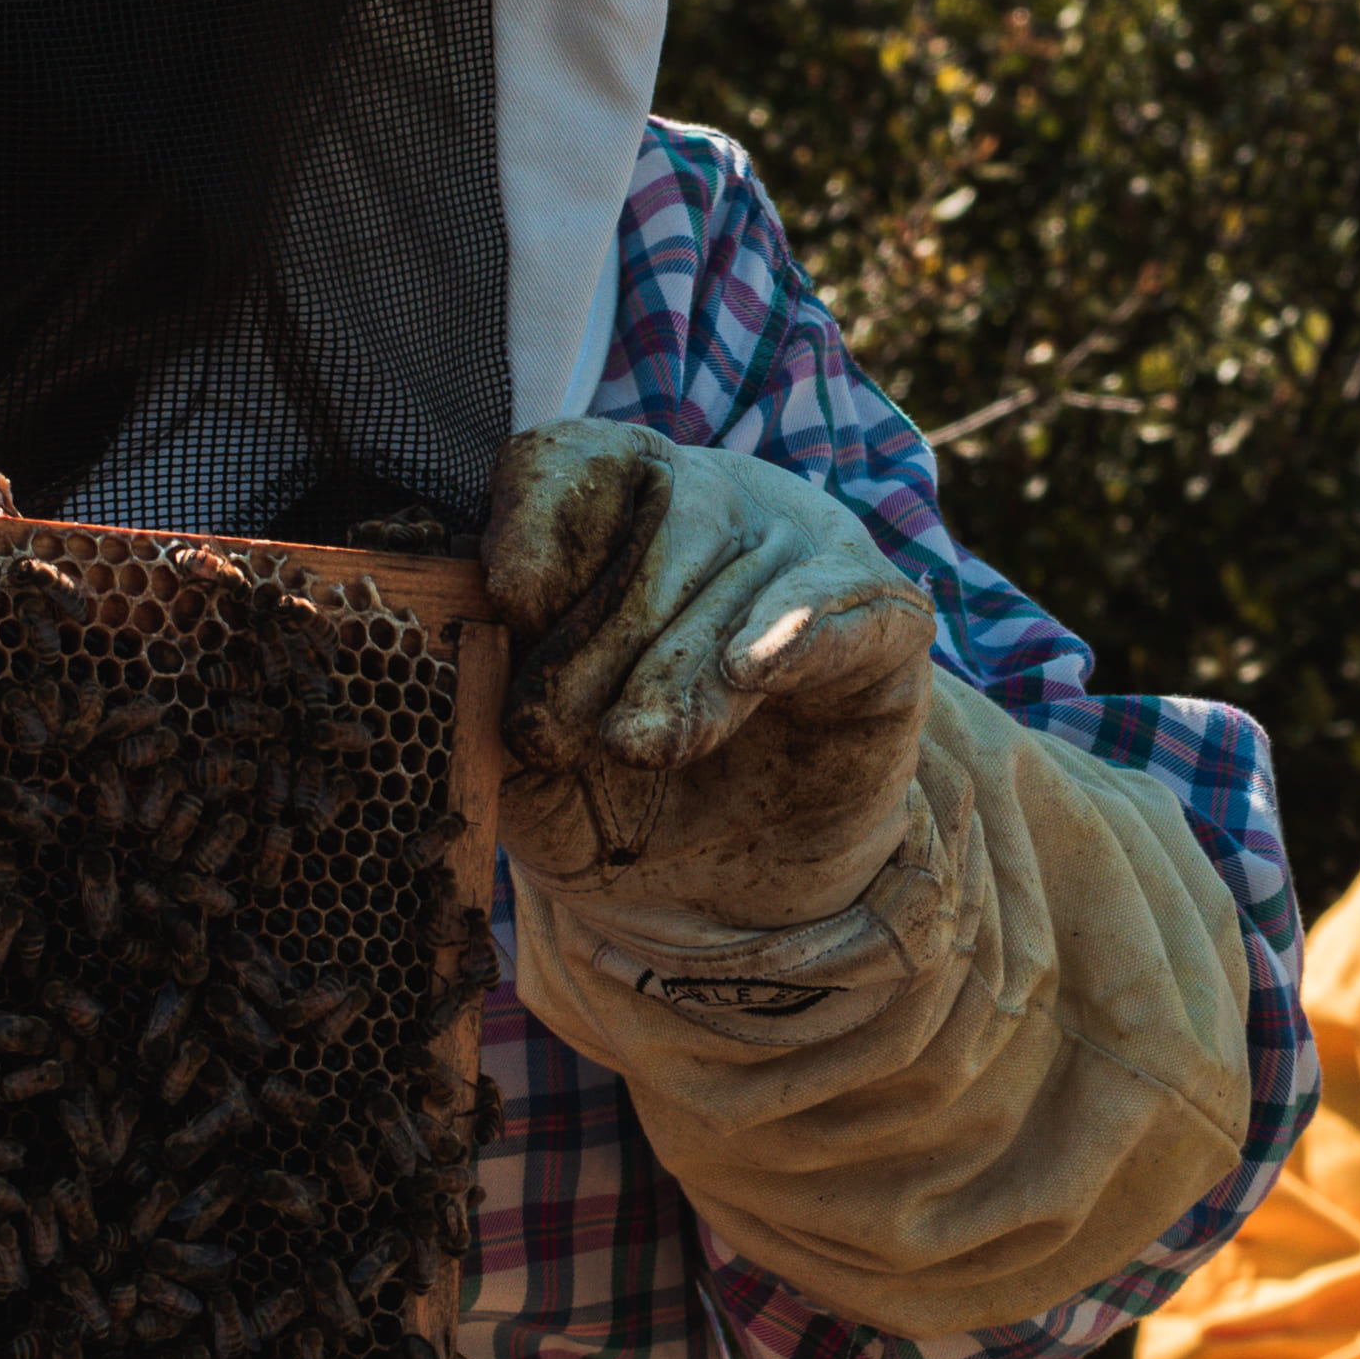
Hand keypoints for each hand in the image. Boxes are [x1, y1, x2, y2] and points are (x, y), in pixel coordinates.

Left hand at [481, 420, 939, 934]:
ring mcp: (810, 559)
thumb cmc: (620, 802)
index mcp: (617, 515)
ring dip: (678, 672)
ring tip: (639, 748)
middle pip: (663, 521)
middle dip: (598, 635)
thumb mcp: (530, 773)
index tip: (514, 604)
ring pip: (744, 576)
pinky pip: (850, 603)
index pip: (577, 462)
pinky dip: (799, 631)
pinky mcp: (887, 629)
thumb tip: (472, 645)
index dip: (540, 523)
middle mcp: (720, 508)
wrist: (736, 896)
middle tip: (554, 736)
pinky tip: (751, 670)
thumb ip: (491, 708)